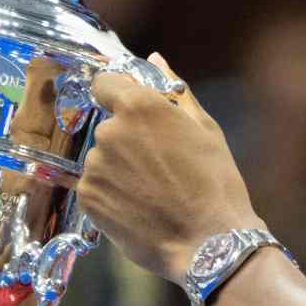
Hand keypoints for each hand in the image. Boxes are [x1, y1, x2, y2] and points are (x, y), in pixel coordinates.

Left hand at [79, 53, 263, 282]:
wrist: (210, 244)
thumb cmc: (217, 185)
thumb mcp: (206, 131)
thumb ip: (175, 92)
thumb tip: (155, 60)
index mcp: (140, 106)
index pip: (105, 83)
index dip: (118, 96)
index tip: (135, 115)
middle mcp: (110, 131)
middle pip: (108, 126)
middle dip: (127, 141)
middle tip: (160, 167)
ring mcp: (96, 166)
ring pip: (102, 159)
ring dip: (119, 170)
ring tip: (153, 194)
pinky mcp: (89, 198)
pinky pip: (96, 187)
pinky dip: (112, 195)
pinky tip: (141, 209)